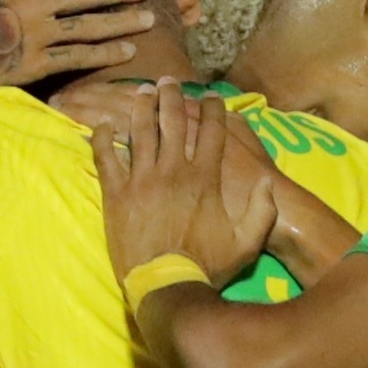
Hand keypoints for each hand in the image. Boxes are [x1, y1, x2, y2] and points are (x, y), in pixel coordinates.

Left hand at [93, 79, 274, 276]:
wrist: (166, 286)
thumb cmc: (207, 267)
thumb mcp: (247, 243)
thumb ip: (262, 210)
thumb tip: (267, 183)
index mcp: (205, 177)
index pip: (212, 131)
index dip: (213, 109)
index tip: (210, 96)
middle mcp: (174, 170)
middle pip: (173, 121)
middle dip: (171, 96)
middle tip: (168, 81)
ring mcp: (143, 180)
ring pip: (141, 131)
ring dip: (141, 107)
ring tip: (141, 92)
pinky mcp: (117, 195)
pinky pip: (107, 158)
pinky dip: (103, 139)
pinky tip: (101, 126)